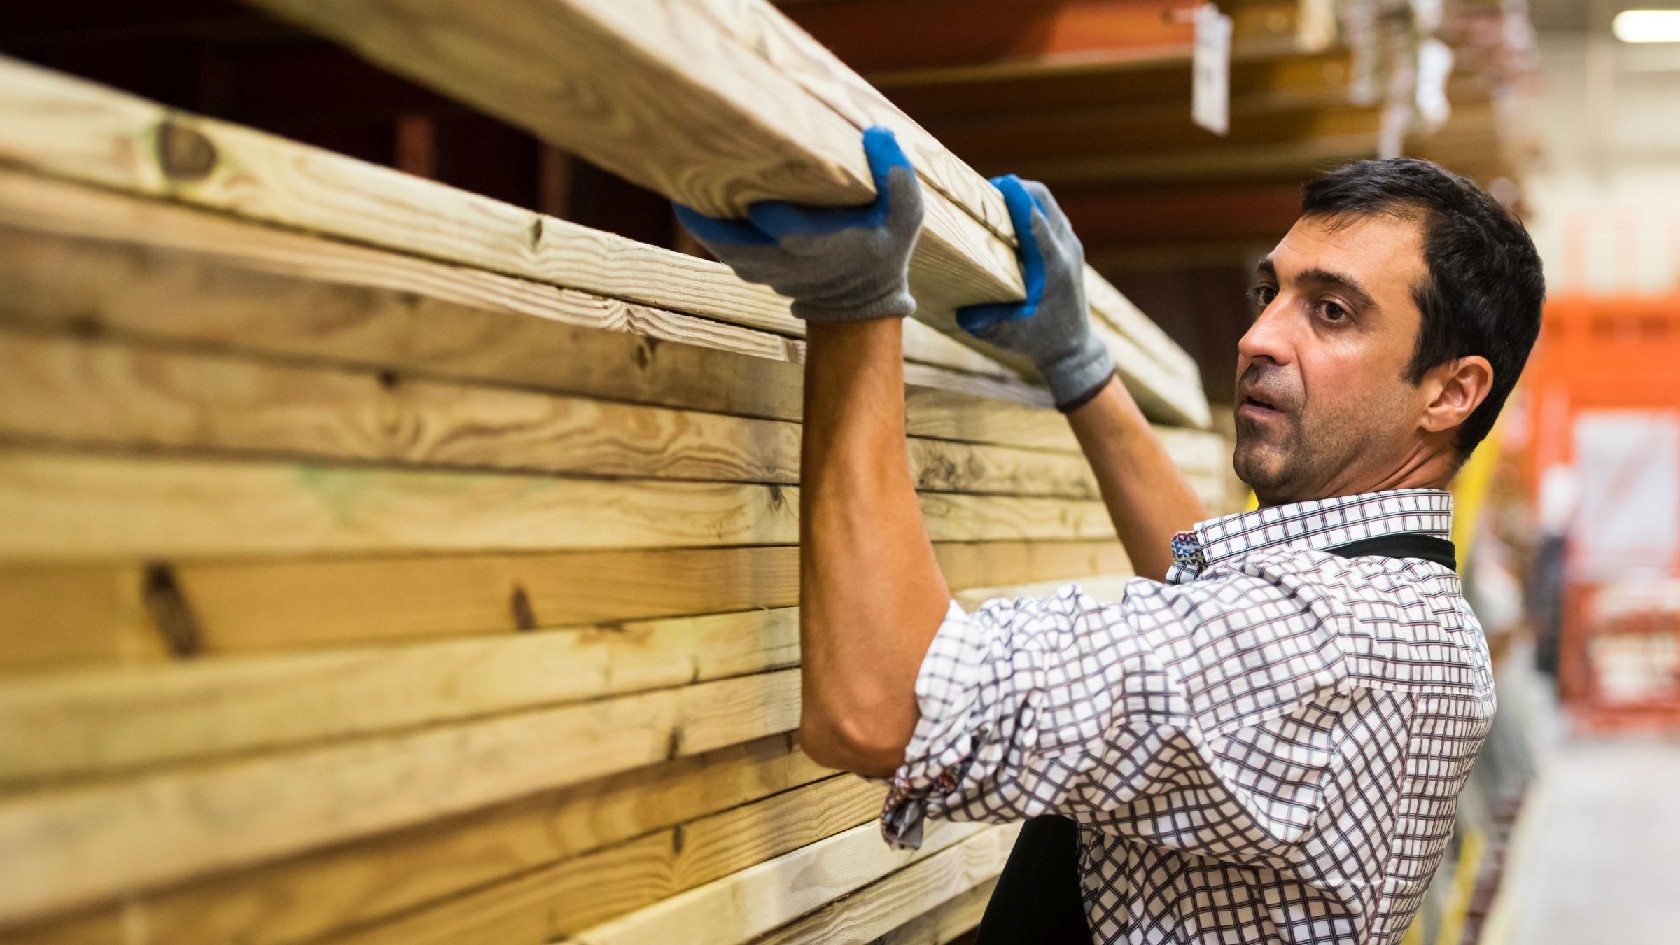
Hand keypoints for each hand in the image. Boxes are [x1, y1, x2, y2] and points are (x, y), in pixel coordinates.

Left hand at [674, 127, 922, 321]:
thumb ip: (896, 178)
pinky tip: (687, 187)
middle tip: (690, 156)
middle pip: (734, 237)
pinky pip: (717, 244)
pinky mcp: (748, 267)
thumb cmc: (882, 251)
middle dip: (711, 203)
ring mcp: (761, 269)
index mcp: (818, 247)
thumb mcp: (904, 218)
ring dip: (699, 211)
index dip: (761, 204)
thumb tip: (877, 133)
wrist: (858, 303)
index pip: (782, 226)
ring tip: (679, 168)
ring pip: (719, 241)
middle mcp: (782, 262)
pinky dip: (702, 220)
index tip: (742, 163)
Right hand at [957, 176, 1114, 409]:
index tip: (995, 184)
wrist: (1074, 348)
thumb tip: (959, 312)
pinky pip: (1050, 213)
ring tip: (993, 199)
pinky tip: (1008, 216)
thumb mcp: (1009, 336)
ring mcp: (1071, 245)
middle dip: (1015, 188)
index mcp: (1054, 265)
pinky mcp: (1069, 247)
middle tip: (984, 191)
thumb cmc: (1040, 341)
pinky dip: (1030, 206)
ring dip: (1022, 195)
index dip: (1016, 197)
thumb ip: (984, 324)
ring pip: (1047, 202)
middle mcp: (1066, 250)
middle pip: (1043, 199)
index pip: (1036, 219)